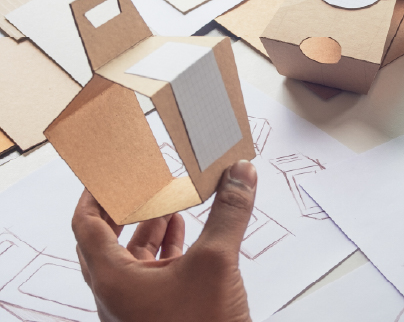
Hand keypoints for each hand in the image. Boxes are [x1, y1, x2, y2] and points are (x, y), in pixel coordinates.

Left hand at [72, 160, 257, 321]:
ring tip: (166, 200)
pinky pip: (148, 273)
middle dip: (123, 208)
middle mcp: (115, 292)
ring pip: (129, 257)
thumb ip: (228, 213)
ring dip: (146, 226)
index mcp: (114, 278)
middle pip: (104, 239)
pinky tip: (182, 232)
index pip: (87, 225)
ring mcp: (133, 305)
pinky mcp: (155, 313)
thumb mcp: (217, 261)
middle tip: (136, 183)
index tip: (109, 173)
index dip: (96, 194)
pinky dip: (162, 248)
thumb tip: (240, 174)